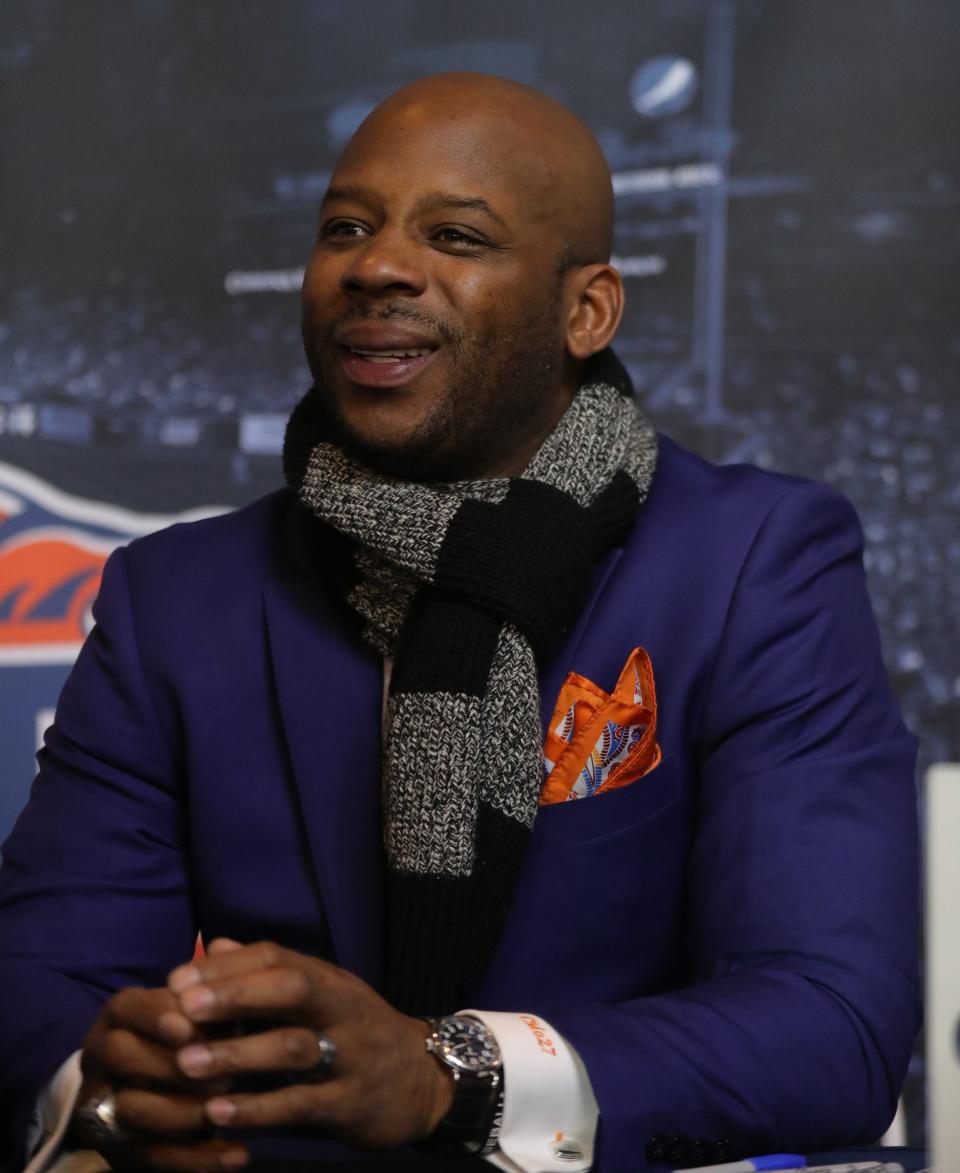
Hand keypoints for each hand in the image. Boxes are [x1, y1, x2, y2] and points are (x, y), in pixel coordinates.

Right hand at [71, 975, 250, 1169]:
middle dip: (171, 1065)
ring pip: (132, 1108)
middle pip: (122, 1055)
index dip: (158, 1015)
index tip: (190, 1029)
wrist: (144, 1082)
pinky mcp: (119, 1147)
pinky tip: (238, 1155)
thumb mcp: (194, 1004)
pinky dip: (198, 1159)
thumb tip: (224, 947)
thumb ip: (210, 985)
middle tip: (223, 1074)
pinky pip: (153, 1156)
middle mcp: (103, 1053)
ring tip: (227, 1110)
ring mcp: (106, 1103)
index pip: (130, 1006)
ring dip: (185, 1112)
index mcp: (122, 1012)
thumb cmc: (184, 1029)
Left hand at [166, 939, 454, 1149]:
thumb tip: (214, 944)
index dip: (227, 967)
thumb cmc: (357, 1033)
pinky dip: (259, 1108)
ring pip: (293, 1047)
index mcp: (328, 979)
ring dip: (238, 1054)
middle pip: (291, 987)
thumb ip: (268, 973)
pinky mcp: (350, 1102)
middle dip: (235, 994)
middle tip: (182, 1007)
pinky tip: (220, 1114)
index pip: (276, 958)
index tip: (177, 980)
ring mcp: (349, 1054)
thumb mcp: (322, 995)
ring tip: (186, 1065)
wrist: (423, 1081)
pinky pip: (302, 1104)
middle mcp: (341, 1008)